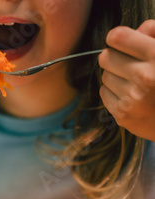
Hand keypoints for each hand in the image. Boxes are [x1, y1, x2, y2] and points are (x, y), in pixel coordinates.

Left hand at [99, 19, 154, 141]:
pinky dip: (113, 91)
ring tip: (132, 79)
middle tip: (127, 62)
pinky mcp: (123, 114)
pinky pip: (104, 92)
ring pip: (104, 75)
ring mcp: (132, 98)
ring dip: (115, 75)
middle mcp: (145, 77)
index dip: (117, 37)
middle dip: (114, 57)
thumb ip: (154, 35)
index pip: (117, 37)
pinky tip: (130, 93)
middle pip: (105, 57)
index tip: (120, 40)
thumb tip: (138, 29)